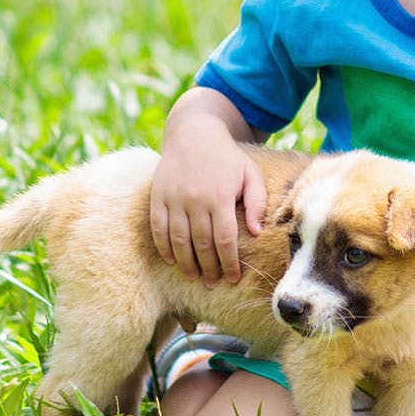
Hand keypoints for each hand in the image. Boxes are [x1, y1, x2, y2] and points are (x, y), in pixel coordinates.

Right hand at [150, 142, 267, 287]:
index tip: (233, 278)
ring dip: (186, 263)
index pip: (224, 240)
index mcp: (219, 197)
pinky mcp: (157, 196)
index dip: (229, 262)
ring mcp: (173, 199)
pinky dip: (164, 247)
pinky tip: (172, 259)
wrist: (193, 132)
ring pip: (178, 240)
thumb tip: (256, 232)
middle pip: (201, 244)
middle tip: (213, 283)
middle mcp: (194, 200)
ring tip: (194, 276)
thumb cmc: (226, 157)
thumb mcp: (250, 174)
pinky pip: (158, 228)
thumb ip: (257, 202)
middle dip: (208, 268)